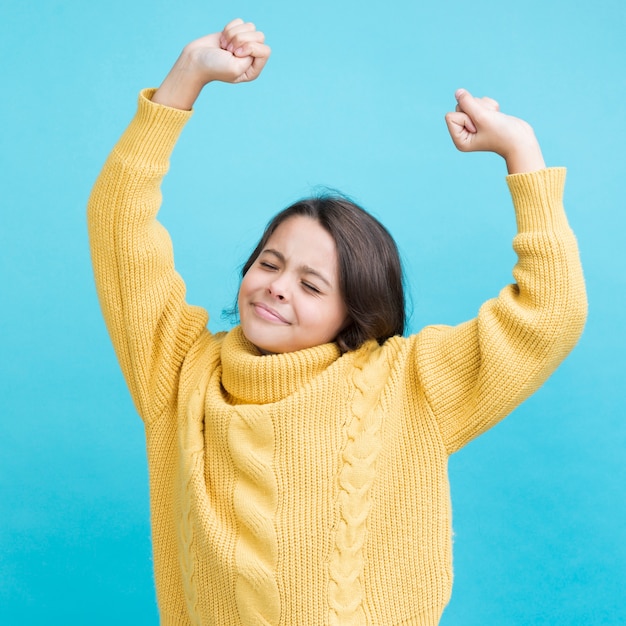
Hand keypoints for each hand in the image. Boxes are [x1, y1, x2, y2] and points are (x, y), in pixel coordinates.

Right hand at [152, 19, 270, 109]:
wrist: (195, 59)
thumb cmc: (215, 67)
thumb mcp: (237, 68)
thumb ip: (252, 55)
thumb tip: (254, 39)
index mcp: (254, 69)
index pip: (265, 51)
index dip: (250, 48)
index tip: (235, 54)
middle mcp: (251, 57)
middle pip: (260, 36)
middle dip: (241, 39)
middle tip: (228, 50)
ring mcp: (243, 44)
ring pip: (250, 27)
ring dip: (234, 34)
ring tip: (224, 45)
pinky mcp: (234, 33)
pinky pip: (240, 22)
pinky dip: (229, 28)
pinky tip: (222, 40)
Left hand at [445, 89, 544, 173]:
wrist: (521, 140)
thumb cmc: (502, 133)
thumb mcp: (481, 116)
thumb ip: (467, 102)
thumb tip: (457, 91)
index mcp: (459, 139)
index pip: (450, 116)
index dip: (466, 117)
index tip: (479, 127)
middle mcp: (464, 133)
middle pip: (459, 107)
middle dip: (476, 109)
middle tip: (487, 122)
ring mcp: (473, 125)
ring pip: (471, 102)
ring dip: (485, 107)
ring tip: (494, 119)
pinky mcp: (483, 117)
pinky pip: (481, 101)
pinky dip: (491, 106)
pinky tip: (497, 116)